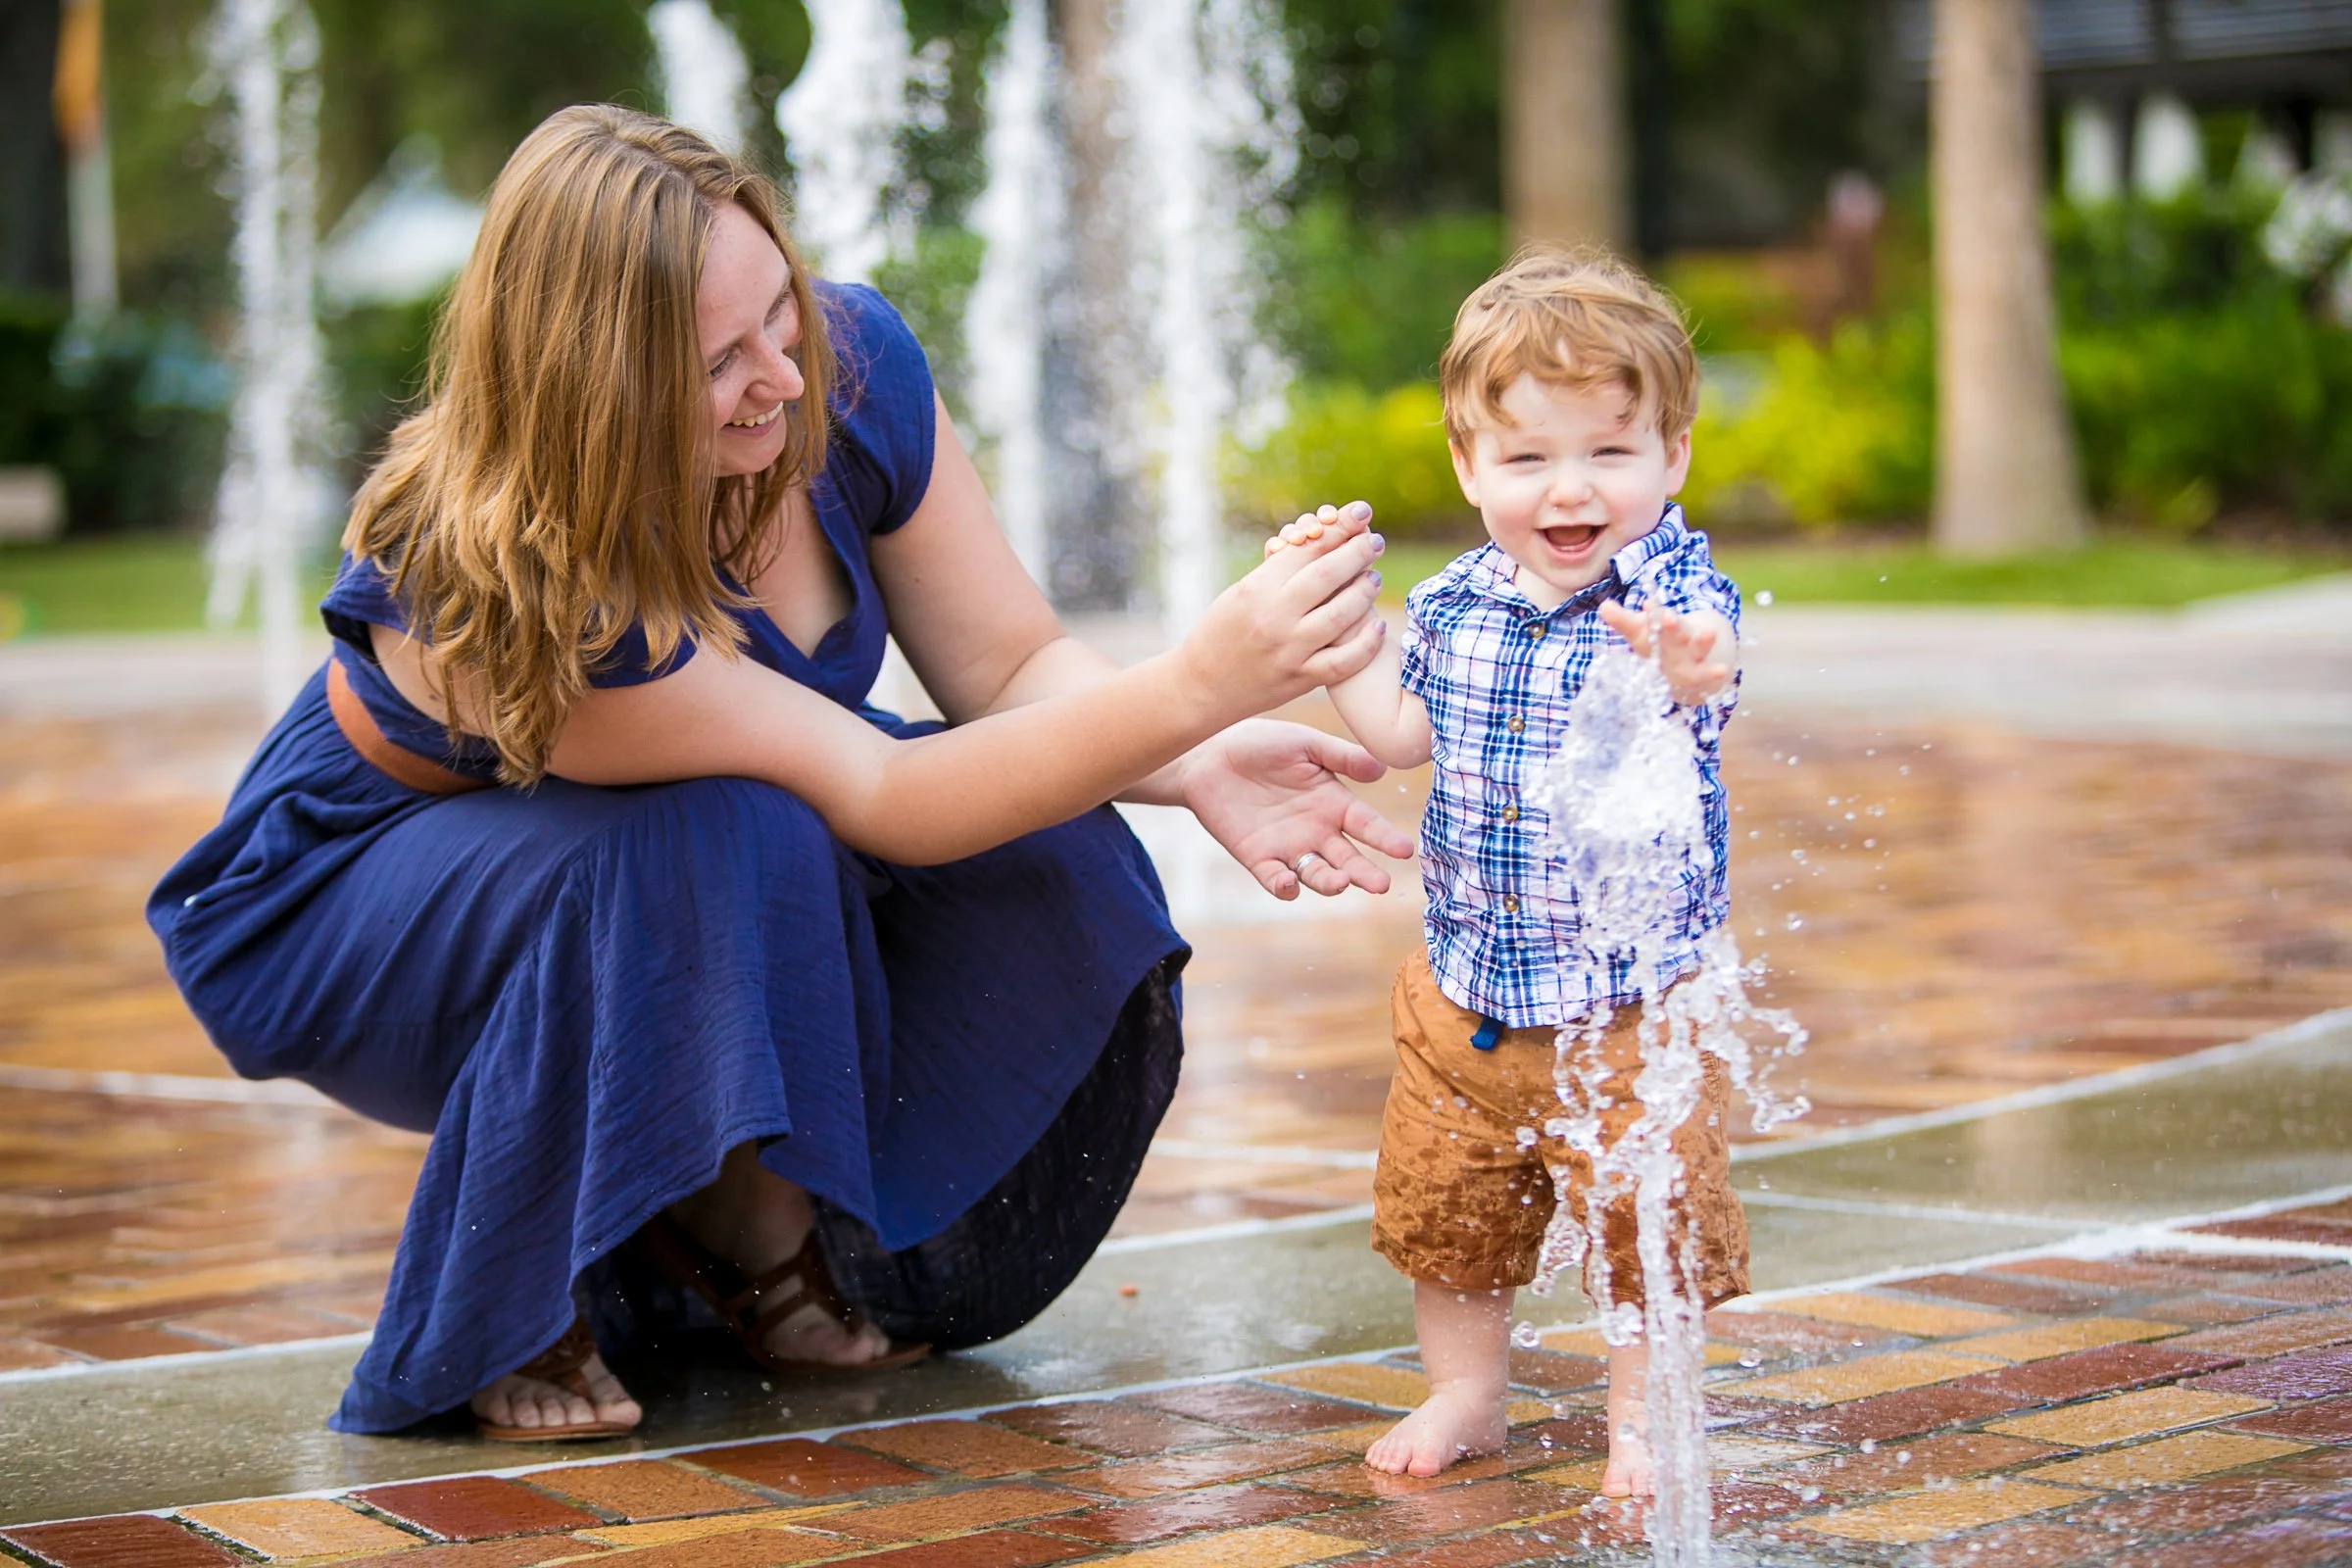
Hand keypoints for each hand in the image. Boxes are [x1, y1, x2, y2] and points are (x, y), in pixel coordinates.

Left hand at [1178, 718, 1416, 898]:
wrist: (1209, 754)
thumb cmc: (1262, 743)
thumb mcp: (1305, 744)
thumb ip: (1341, 757)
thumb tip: (1381, 769)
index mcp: (1334, 803)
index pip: (1367, 825)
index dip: (1385, 838)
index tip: (1404, 850)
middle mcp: (1317, 831)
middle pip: (1347, 859)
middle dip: (1364, 873)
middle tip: (1380, 884)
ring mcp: (1289, 847)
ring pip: (1316, 874)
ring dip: (1329, 882)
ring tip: (1339, 882)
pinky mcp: (1258, 858)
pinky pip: (1274, 878)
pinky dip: (1283, 885)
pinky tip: (1289, 884)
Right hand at [1181, 502, 1385, 716]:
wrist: (1200, 688)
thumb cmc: (1220, 632)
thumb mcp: (1240, 594)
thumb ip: (1277, 573)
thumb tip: (1322, 542)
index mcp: (1255, 589)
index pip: (1306, 550)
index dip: (1338, 529)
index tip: (1360, 514)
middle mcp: (1274, 618)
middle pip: (1327, 576)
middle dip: (1357, 553)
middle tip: (1375, 541)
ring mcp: (1289, 651)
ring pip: (1341, 615)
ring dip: (1364, 592)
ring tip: (1373, 578)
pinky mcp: (1300, 680)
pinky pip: (1344, 662)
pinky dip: (1366, 642)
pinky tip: (1378, 625)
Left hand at [1597, 600, 1732, 706]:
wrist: (1685, 664)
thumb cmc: (1657, 645)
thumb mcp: (1640, 633)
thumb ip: (1623, 621)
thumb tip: (1604, 607)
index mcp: (1664, 629)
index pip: (1658, 619)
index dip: (1654, 612)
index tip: (1648, 605)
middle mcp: (1680, 640)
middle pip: (1676, 632)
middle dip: (1673, 626)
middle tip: (1668, 618)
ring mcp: (1692, 656)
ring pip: (1697, 647)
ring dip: (1702, 641)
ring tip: (1710, 633)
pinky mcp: (1701, 674)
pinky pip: (1707, 673)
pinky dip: (1714, 672)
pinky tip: (1723, 670)